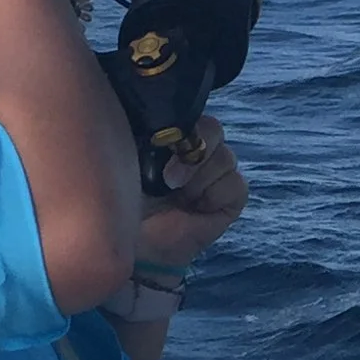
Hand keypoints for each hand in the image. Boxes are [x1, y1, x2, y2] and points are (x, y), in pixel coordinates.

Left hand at [135, 126, 248, 269]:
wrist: (134, 246)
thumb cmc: (122, 203)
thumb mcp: (127, 159)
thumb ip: (147, 133)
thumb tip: (161, 119)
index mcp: (171, 136)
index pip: (189, 113)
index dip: (181, 125)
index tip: (159, 144)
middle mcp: (195, 152)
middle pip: (213, 129)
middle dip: (192, 153)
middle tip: (169, 178)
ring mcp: (214, 174)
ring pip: (227, 157)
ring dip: (201, 177)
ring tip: (178, 195)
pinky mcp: (229, 199)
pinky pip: (236, 184)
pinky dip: (217, 193)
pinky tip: (198, 207)